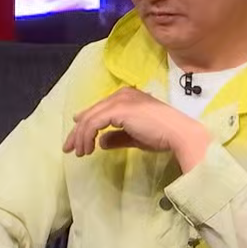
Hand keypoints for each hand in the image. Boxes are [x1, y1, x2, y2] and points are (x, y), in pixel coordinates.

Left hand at [64, 87, 206, 157]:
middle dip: (77, 132)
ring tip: (79, 153)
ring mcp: (120, 100)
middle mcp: (122, 94)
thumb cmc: (162, 136)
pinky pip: (93, 124)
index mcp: (127, 97)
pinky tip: (88, 149)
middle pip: (91, 112)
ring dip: (81, 137)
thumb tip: (101, 141)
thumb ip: (117, 137)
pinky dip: (87, 136)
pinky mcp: (118, 110)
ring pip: (89, 118)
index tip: (76, 139)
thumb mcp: (135, 136)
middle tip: (69, 148)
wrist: (178, 134)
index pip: (100, 109)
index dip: (85, 124)